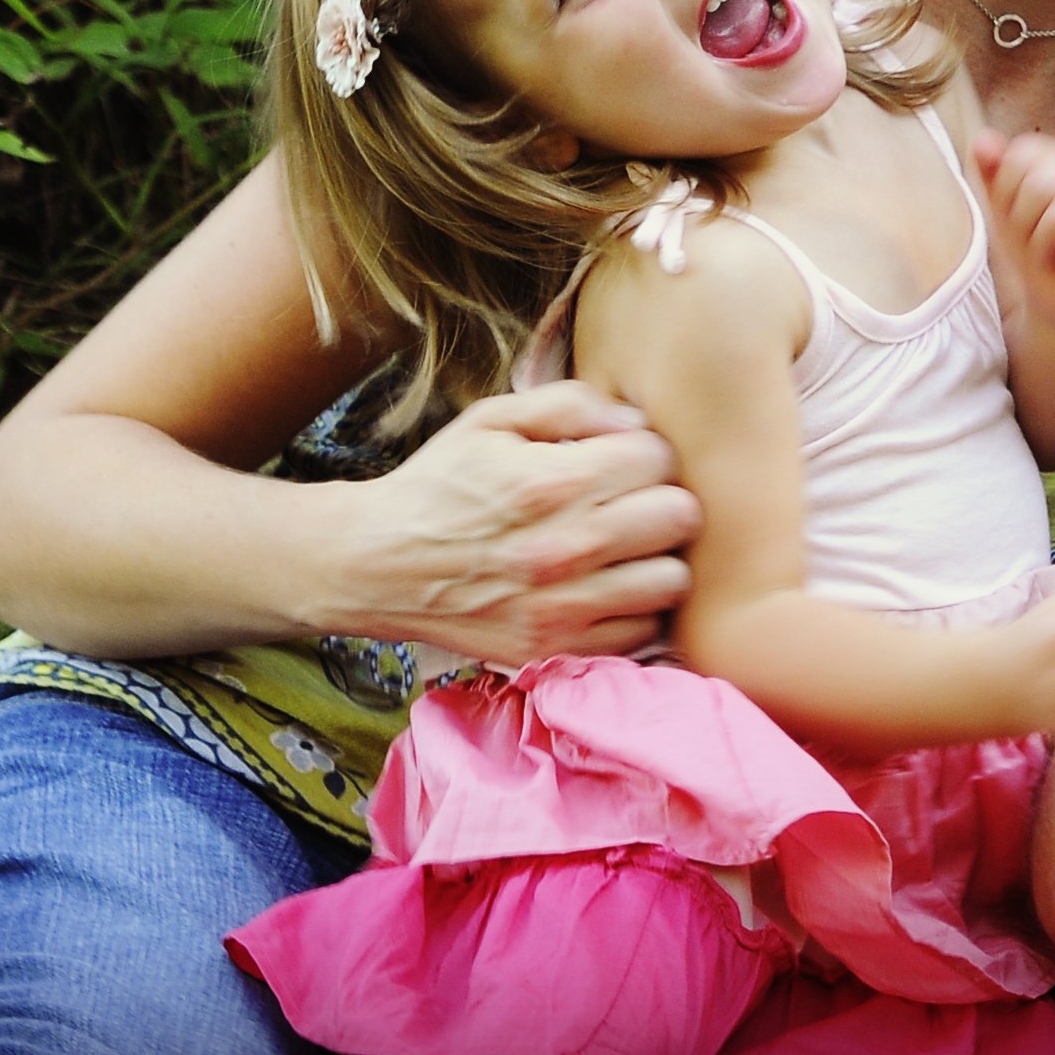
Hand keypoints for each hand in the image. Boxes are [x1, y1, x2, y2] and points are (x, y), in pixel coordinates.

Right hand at [344, 382, 700, 662]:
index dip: (648, 452)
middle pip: (680, 517)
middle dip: (665, 500)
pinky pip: (641, 634)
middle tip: (635, 503)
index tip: (625, 461)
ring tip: (628, 549)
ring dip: (659, 559)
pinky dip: (637, 611)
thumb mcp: (493, 419)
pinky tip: (610, 589)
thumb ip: (572, 404)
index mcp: (548, 482)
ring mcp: (559, 607)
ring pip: (672, 581)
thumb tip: (638, 424)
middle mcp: (561, 548)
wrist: (374, 564)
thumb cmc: (440, 484)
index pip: (658, 458)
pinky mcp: (552, 650)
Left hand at [977, 129, 1054, 327]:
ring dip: (1044, 245)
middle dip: (1024, 223)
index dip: (1007, 193)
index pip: (1021, 155)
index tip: (1018, 216)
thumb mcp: (1004, 211)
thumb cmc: (1034, 251)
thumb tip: (983, 138)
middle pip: (1037, 183)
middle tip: (1038, 240)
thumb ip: (994, 173)